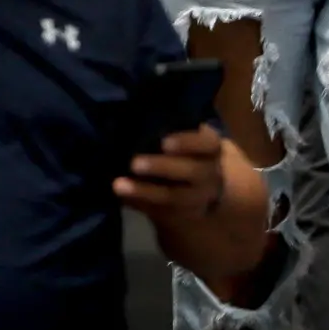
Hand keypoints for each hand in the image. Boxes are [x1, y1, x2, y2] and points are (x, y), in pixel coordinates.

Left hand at [113, 123, 235, 232]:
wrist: (197, 183)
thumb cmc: (180, 147)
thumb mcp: (179, 134)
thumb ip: (162, 127)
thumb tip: (128, 116)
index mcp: (209, 148)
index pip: (207, 143)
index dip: (188, 143)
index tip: (164, 142)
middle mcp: (209, 173)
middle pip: (193, 171)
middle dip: (163, 167)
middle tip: (134, 163)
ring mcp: (199, 196)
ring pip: (176, 196)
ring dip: (146, 192)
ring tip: (118, 186)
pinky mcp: (184, 213)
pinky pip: (164, 212)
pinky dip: (141, 204)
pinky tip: (123, 198)